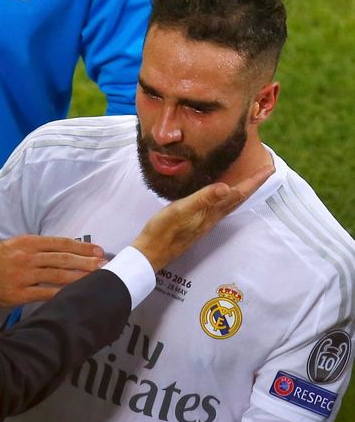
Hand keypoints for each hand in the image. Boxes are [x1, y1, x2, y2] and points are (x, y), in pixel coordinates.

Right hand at [0, 235, 105, 306]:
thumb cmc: (0, 258)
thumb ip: (39, 247)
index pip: (60, 243)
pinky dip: (62, 294)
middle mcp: (27, 257)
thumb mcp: (17, 244)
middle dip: (86, 263)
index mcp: (28, 242)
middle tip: (104, 265)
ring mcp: (23, 276)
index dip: (81, 248)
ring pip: (57, 276)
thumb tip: (68, 250)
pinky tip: (75, 295)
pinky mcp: (19, 294)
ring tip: (95, 279)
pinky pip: (45, 294)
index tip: (98, 251)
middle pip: (62, 259)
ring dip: (79, 278)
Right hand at [132, 165, 274, 270]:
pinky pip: (218, 206)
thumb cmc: (162, 231)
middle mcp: (212, 217)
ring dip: (241, 191)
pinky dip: (225, 197)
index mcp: (211, 212)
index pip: (238, 194)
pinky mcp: (195, 222)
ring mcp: (204, 221)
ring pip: (229, 203)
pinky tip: (219, 195)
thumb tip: (227, 188)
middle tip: (265, 170)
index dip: (254, 181)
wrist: (150, 253)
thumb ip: (202, 199)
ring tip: (248, 180)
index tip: (270, 167)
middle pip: (238, 198)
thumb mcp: (180, 211)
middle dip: (252, 184)